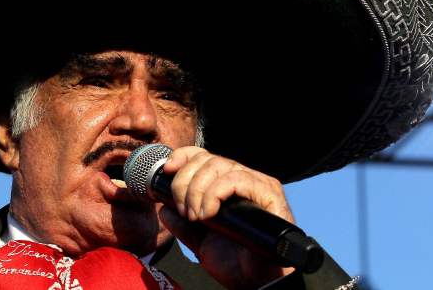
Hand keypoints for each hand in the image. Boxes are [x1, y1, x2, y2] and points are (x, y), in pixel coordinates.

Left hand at [158, 146, 295, 288]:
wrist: (256, 282)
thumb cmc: (235, 262)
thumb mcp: (199, 241)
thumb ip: (182, 225)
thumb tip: (163, 210)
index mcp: (226, 185)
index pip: (203, 155)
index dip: (183, 156)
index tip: (167, 169)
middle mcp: (243, 178)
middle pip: (207, 159)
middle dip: (185, 182)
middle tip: (183, 211)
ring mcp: (257, 184)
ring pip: (220, 166)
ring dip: (198, 190)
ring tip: (196, 217)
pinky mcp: (269, 193)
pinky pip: (237, 179)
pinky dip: (215, 193)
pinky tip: (209, 214)